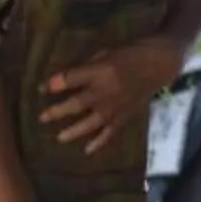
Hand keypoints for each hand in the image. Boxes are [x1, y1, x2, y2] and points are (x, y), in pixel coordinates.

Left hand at [42, 40, 187, 154]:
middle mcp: (106, 91)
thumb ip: (87, 66)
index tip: (40, 88)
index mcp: (100, 71)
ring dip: (74, 131)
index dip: (53, 84)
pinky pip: (111, 132)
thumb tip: (67, 78)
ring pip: (91, 122)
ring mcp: (116, 106)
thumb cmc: (130, 52)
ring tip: (59, 138)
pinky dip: (99, 142)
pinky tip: (88, 150)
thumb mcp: (105, 52)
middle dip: (57, 111)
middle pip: (76, 103)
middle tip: (41, 118)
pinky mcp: (125, 115)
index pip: (70, 79)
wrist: (160, 63)